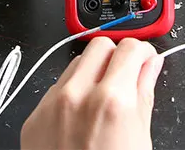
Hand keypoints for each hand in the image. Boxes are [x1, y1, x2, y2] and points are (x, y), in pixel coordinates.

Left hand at [21, 37, 163, 149]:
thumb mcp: (140, 139)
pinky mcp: (34, 117)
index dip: (143, 54)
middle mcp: (77, 95)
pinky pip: (56, 88)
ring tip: (102, 102)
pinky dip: (72, 94)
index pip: (131, 48)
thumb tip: (151, 68)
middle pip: (101, 45)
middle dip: (117, 56)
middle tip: (125, 77)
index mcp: (112, 100)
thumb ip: (144, 94)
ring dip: (93, 73)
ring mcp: (51, 105)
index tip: (145, 63)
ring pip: (76, 63)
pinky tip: (81, 119)